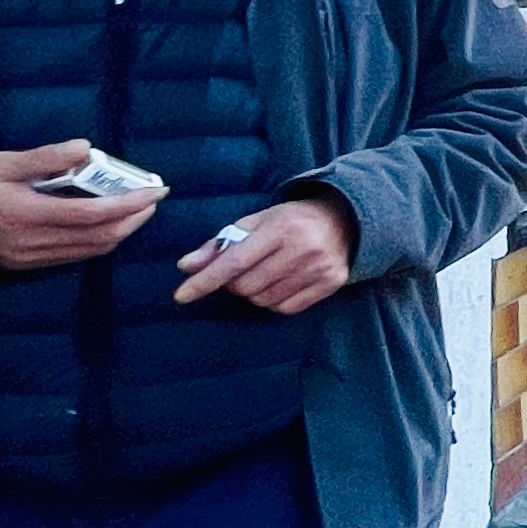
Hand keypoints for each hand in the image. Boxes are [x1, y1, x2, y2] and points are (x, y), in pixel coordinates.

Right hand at [0, 142, 162, 270]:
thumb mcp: (2, 163)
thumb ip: (45, 158)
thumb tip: (85, 148)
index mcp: (27, 215)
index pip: (91, 214)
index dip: (129, 204)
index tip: (154, 191)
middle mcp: (32, 243)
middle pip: (98, 238)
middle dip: (133, 220)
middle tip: (153, 199)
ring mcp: (30, 258)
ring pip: (89, 251)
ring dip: (119, 232)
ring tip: (137, 210)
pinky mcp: (26, 265)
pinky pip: (73, 256)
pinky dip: (97, 241)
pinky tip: (106, 224)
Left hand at [173, 194, 357, 314]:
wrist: (344, 219)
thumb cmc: (291, 220)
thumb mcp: (256, 222)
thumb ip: (220, 244)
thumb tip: (186, 266)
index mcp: (280, 228)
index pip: (235, 261)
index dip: (205, 280)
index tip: (181, 296)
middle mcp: (302, 249)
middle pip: (246, 286)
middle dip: (234, 283)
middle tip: (244, 269)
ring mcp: (318, 269)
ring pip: (263, 300)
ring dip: (255, 292)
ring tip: (266, 273)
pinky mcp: (330, 284)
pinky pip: (284, 308)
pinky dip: (274, 301)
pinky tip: (282, 283)